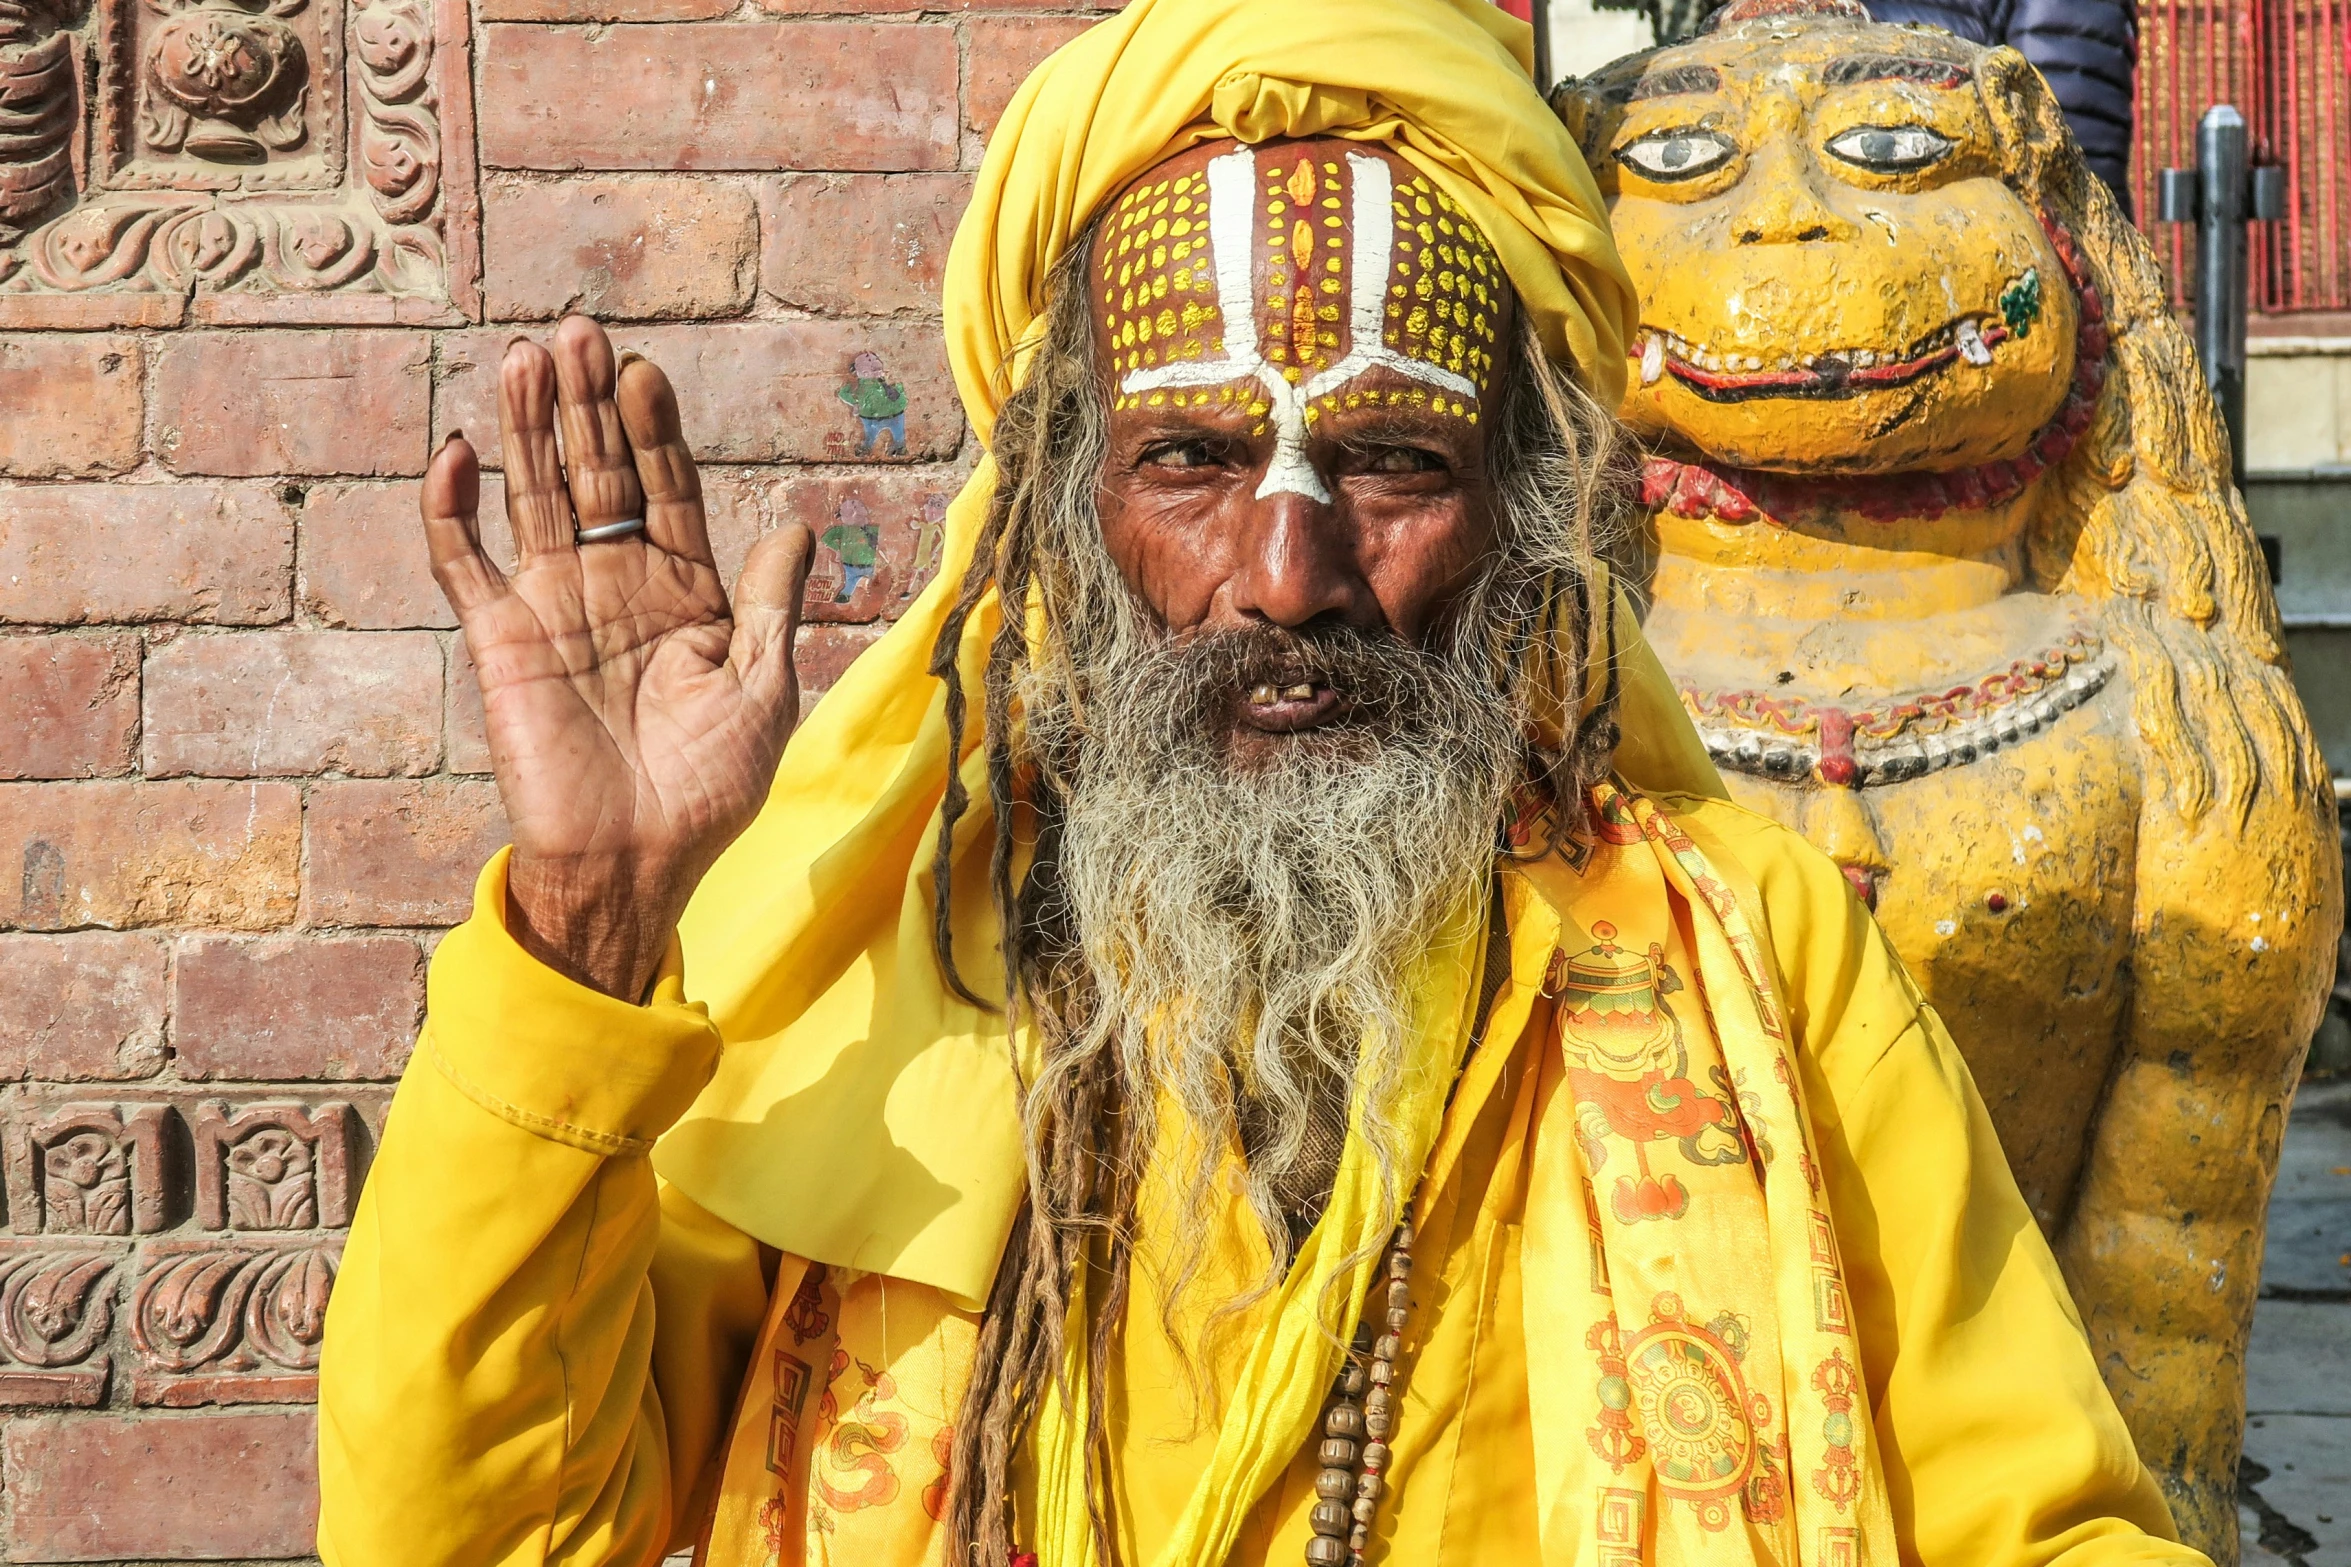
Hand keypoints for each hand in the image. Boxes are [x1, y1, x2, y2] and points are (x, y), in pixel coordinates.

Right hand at [421, 316, 811, 999]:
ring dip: (528, 429)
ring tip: (526, 358)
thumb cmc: (710, 788)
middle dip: (589, 406)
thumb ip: (771, 603)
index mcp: (684, 592)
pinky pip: (464, 562)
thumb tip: (797, 523)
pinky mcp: (499, 638)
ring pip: (534, 496)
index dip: (655, 433)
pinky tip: (457, 452)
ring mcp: (553, 605)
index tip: (645, 372)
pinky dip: (453, 509)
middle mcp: (615, 585)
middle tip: (579, 332)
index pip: (665, 490)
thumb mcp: (761, 688)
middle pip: (598, 475)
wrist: (639, 860)